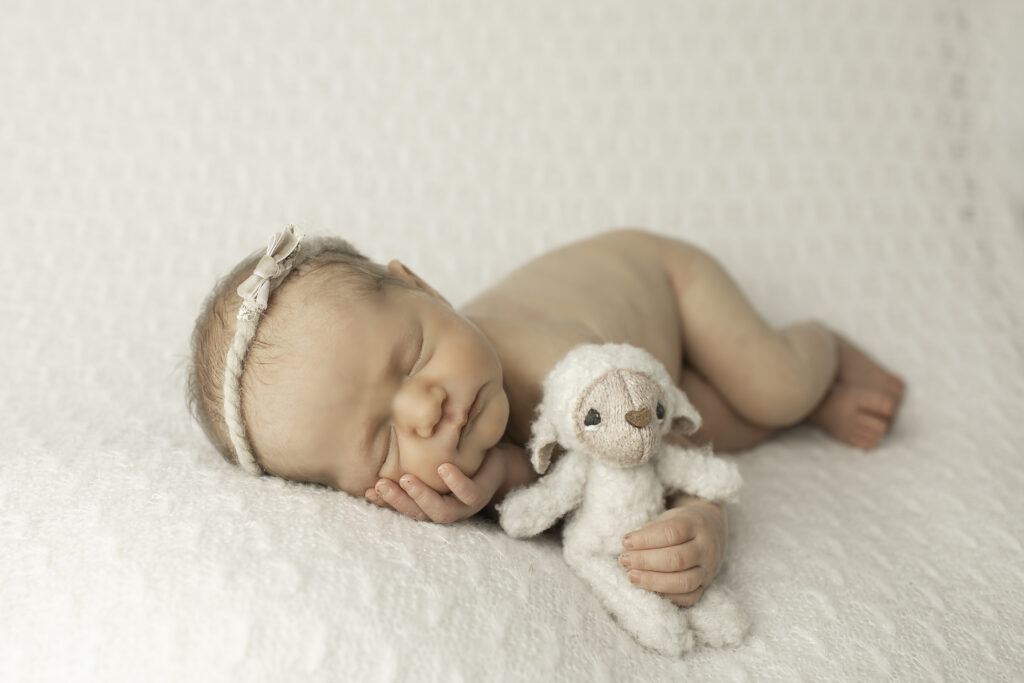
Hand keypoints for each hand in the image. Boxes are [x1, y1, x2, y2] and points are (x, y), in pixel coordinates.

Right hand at [364, 444, 509, 522]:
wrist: (496, 458)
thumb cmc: (457, 457)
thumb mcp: (431, 457)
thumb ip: (410, 459)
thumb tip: (377, 447)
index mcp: (430, 503)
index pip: (404, 507)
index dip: (385, 502)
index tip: (367, 492)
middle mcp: (445, 509)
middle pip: (419, 514)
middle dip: (398, 502)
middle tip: (380, 485)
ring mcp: (464, 505)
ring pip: (441, 511)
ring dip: (422, 497)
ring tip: (406, 480)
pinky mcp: (481, 494)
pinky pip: (468, 493)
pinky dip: (456, 482)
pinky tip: (443, 468)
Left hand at [618, 500, 725, 606]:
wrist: (714, 530)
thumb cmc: (682, 524)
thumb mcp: (668, 517)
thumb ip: (650, 531)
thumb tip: (628, 548)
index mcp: (696, 524)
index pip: (671, 533)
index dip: (645, 540)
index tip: (625, 543)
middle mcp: (706, 548)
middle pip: (677, 559)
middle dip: (646, 562)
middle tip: (624, 561)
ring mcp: (708, 569)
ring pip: (684, 582)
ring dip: (654, 582)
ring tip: (632, 577)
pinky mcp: (707, 586)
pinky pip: (690, 597)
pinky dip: (668, 596)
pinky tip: (650, 590)